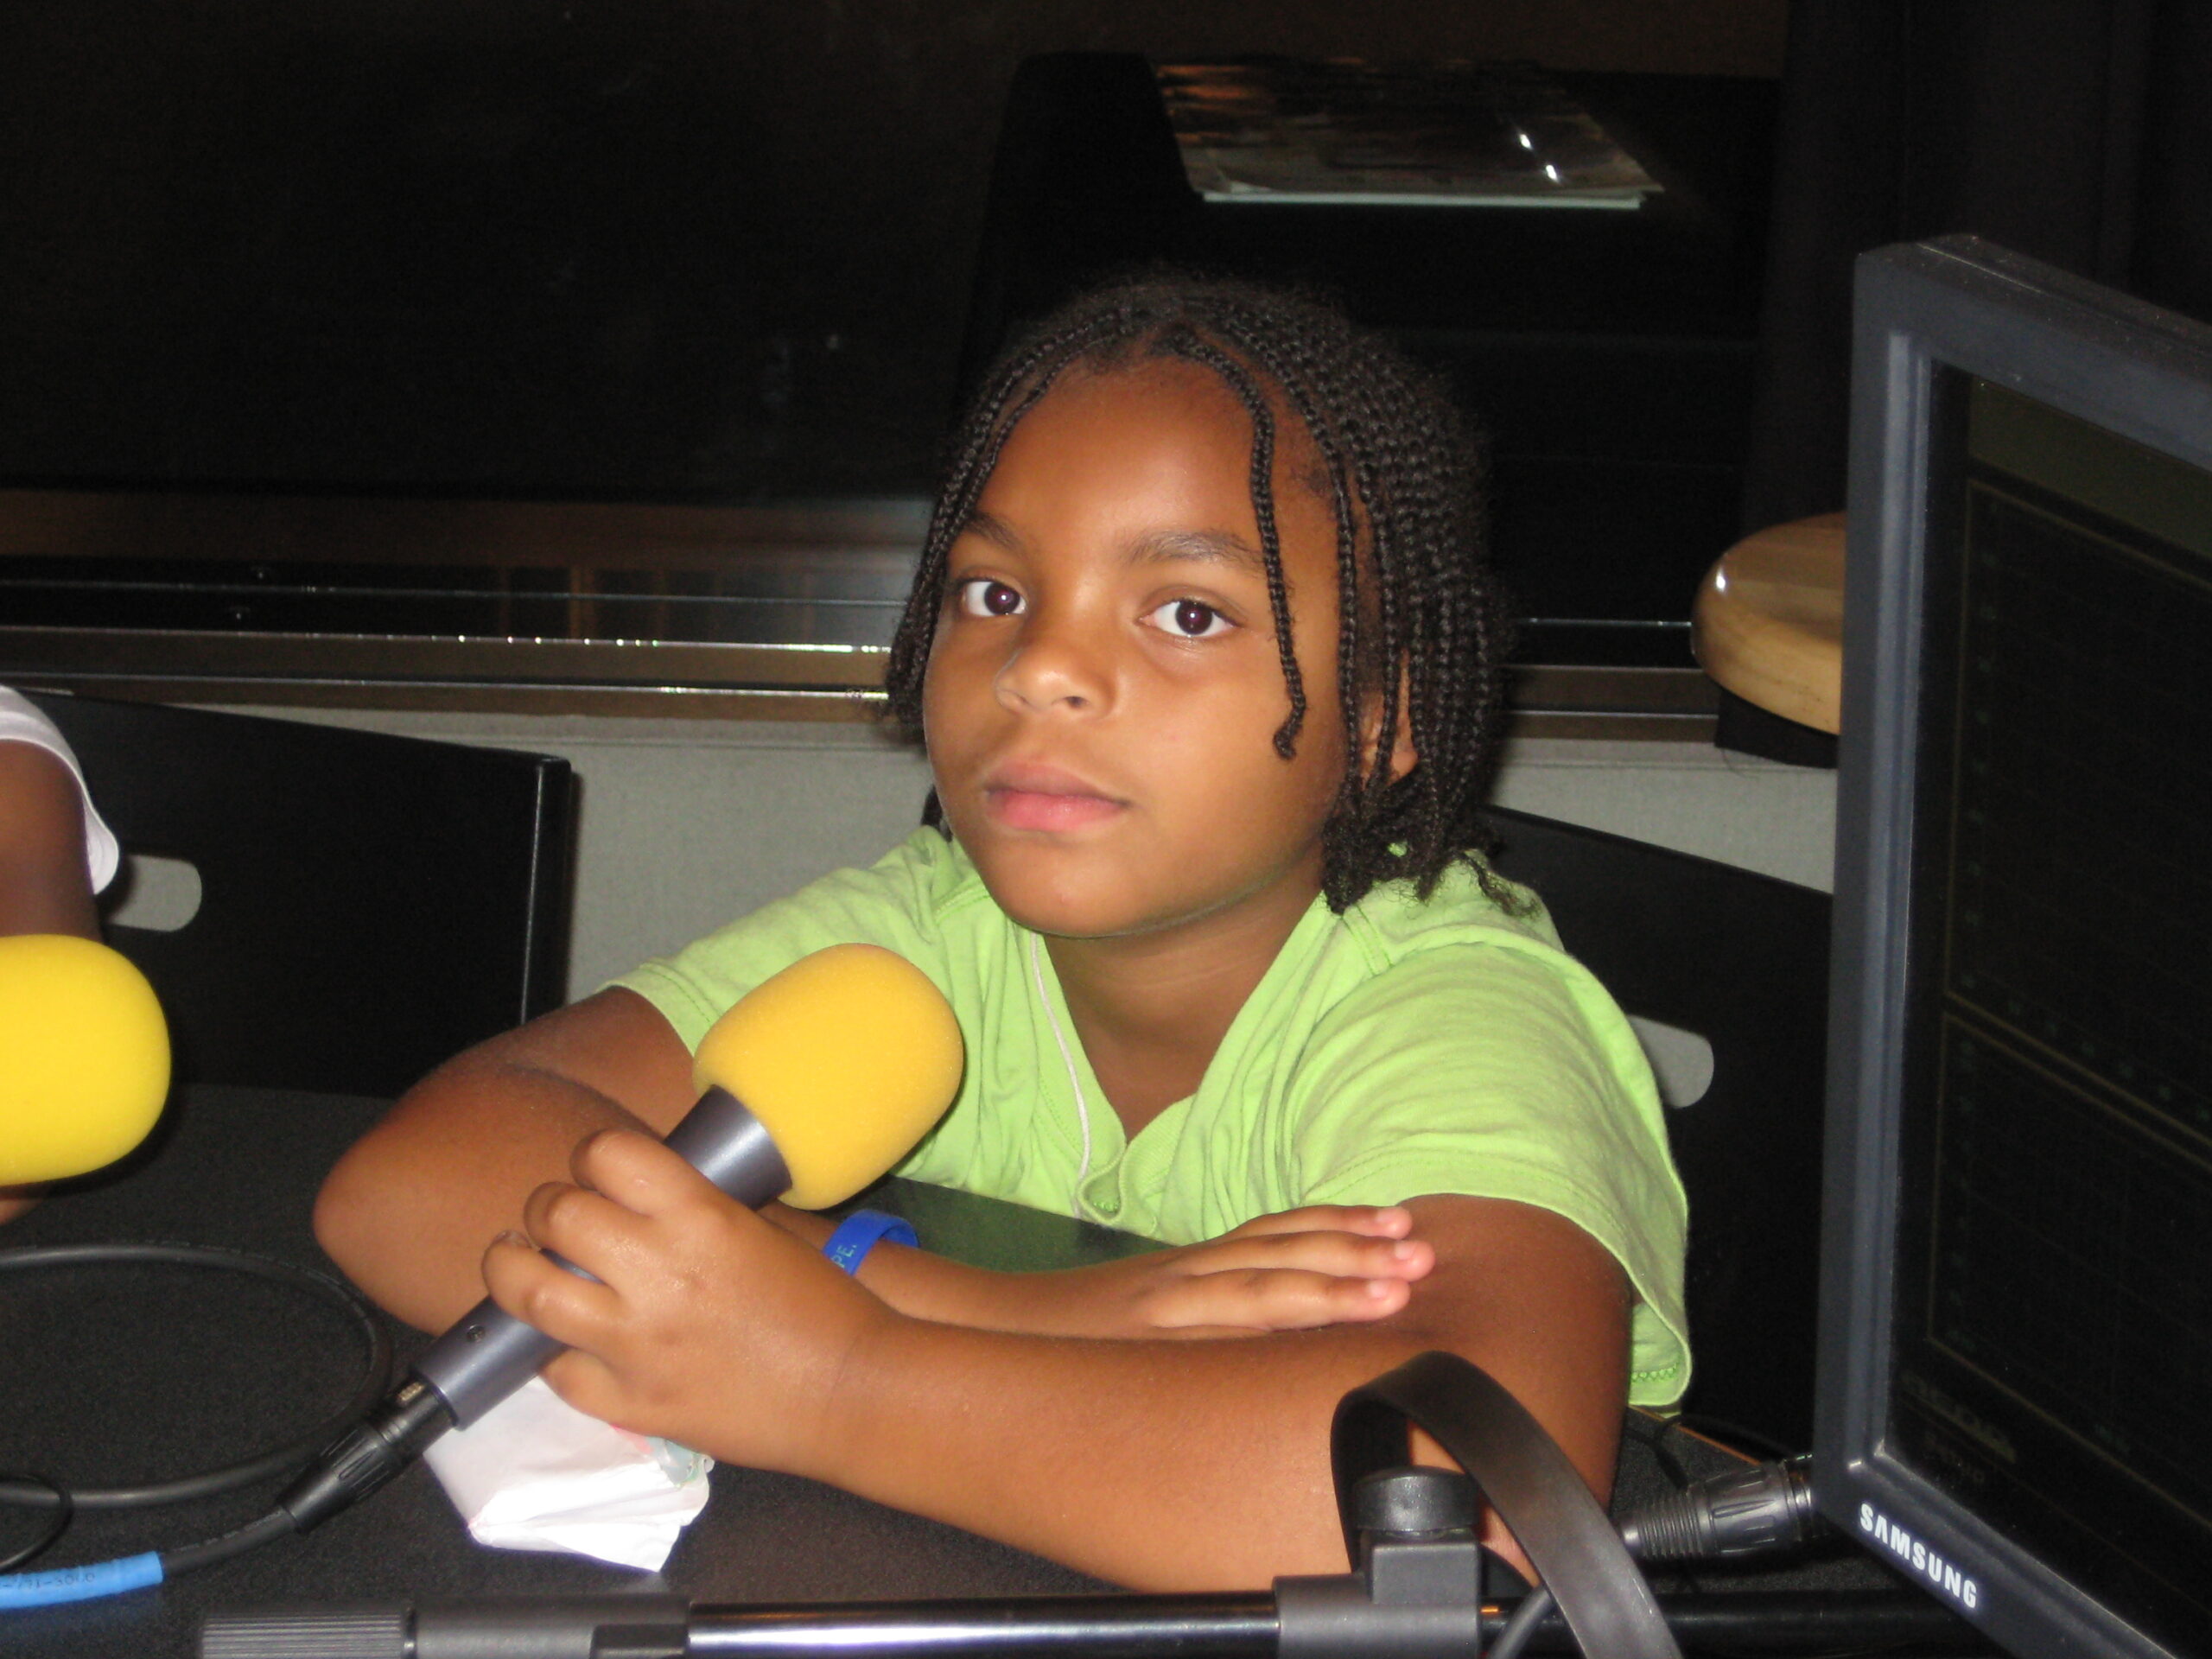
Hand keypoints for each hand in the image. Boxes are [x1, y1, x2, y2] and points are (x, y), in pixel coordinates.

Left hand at [479, 1127, 893, 1474]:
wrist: (852, 1389)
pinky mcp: (630, 1403)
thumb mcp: (761, 1228)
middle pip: (554, 1212)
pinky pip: (555, 1370)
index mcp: (700, 1215)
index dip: (590, 1158)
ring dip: (517, 1269)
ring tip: (524, 1265)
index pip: (604, 1153)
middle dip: (549, 1209)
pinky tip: (569, 1342)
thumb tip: (632, 1194)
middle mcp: (658, 1271)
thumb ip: (691, 1209)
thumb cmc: (821, 1302)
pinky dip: (555, 1353)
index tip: (595, 1173)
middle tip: (561, 1221)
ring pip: (528, 1289)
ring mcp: (636, 1342)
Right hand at [1014, 1205, 1434, 1339]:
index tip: (1401, 1222)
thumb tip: (1287, 1320)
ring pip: (1258, 1288)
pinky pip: (1213, 1335)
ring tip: (1391, 1291)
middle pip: (1281, 1254)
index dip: (1341, 1225)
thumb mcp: (1151, 1310)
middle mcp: (1186, 1276)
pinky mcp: (1146, 1344)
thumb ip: (1210, 1306)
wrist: (992, 1328)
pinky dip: (1264, 1329)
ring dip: (1331, 1287)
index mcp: (1193, 1263)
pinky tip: (1309, 1340)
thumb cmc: (1079, 1331)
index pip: (1276, 1232)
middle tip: (1421, 1252)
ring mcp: (1166, 1309)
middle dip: (1356, 1253)